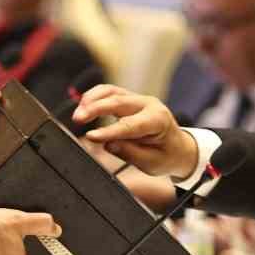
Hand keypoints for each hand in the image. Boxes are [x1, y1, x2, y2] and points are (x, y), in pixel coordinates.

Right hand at [72, 84, 198, 179]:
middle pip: (118, 101)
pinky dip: (94, 97)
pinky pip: (109, 92)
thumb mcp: (152, 163)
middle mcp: (149, 105)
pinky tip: (83, 106)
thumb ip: (130, 153)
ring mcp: (138, 99)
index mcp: (158, 121)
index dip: (109, 131)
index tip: (91, 137)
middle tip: (77, 119)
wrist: (178, 147)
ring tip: (78, 114)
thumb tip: (108, 144)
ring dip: (92, 99)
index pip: (130, 125)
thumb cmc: (166, 156)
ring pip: (111, 91)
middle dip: (95, 108)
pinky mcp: (129, 99)